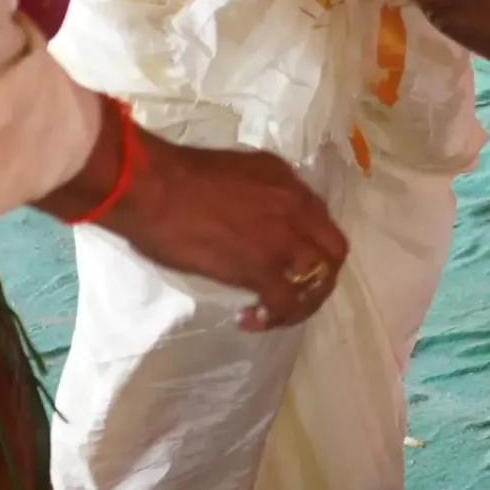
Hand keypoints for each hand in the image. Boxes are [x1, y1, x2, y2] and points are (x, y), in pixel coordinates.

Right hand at [98, 132, 352, 330]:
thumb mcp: (240, 171)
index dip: (311, 245)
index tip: (288, 260)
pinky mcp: (259, 266)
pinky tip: (249, 319)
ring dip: (303, 301)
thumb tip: (258, 216)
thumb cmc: (180, 178)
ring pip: (320, 279)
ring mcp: (281, 238)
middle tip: (294, 291)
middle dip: (320, 276)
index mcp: (288, 183)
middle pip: (334, 250)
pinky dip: (274, 317)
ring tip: (275, 313)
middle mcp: (295, 208)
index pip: (322, 220)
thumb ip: (260, 192)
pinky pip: (285, 302)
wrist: (155, 188)